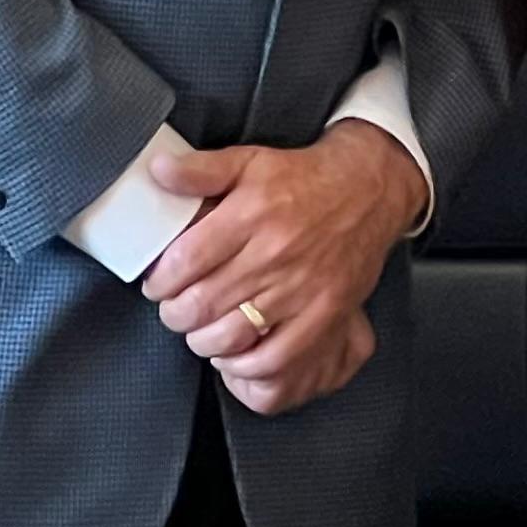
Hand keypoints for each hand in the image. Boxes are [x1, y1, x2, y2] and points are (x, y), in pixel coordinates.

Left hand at [145, 126, 421, 414]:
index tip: (159, 283)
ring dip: (203, 340)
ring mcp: (302, 287)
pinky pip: (274, 358)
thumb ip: (200, 169)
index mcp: (251, 213)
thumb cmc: (303, 179)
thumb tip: (156, 169)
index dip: (159, 281)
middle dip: (175, 314)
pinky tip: (236, 352)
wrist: (370, 190)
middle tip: (177, 308)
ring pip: (229, 336)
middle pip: (200, 305)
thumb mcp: (250, 161)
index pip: (183, 262)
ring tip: (202, 329)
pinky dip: (244, 365)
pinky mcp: (325, 312)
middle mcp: (275, 252)